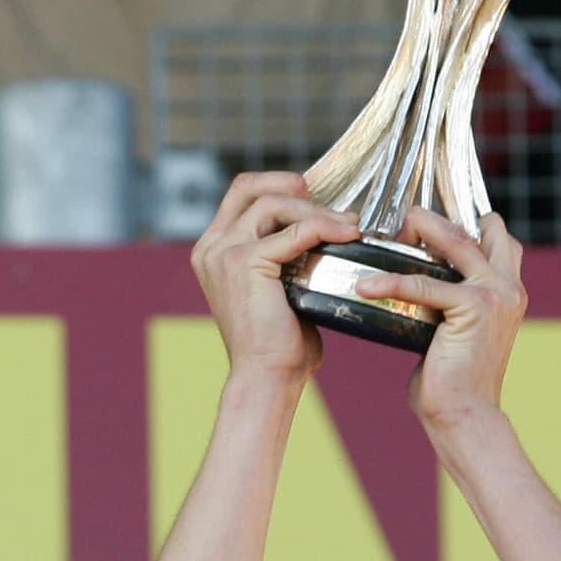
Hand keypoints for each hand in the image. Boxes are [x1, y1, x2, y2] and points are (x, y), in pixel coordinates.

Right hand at [191, 173, 358, 382]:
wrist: (267, 376)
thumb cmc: (278, 342)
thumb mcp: (276, 289)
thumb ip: (284, 258)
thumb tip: (324, 235)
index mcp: (213, 250)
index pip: (240, 194)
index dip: (275, 184)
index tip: (311, 195)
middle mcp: (211, 247)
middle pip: (251, 188)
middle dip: (292, 185)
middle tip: (332, 205)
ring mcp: (224, 253)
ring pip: (274, 205)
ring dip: (316, 210)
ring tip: (349, 226)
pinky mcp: (245, 262)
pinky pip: (293, 232)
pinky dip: (324, 228)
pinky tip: (348, 236)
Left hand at [355, 209, 525, 429]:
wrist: (465, 417)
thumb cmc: (452, 383)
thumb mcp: (455, 334)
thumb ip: (446, 306)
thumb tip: (413, 291)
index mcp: (508, 293)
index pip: (497, 239)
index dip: (467, 224)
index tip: (429, 223)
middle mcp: (508, 288)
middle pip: (483, 229)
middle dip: (446, 218)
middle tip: (409, 219)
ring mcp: (495, 296)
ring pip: (456, 242)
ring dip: (422, 229)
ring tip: (388, 231)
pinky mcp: (475, 308)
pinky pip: (424, 285)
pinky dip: (391, 282)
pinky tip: (364, 285)